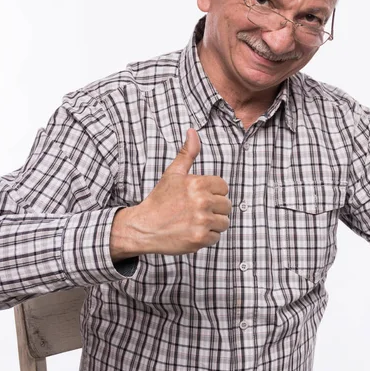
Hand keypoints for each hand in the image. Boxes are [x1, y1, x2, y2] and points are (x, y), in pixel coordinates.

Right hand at [110, 129, 230, 259]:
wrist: (143, 227)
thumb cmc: (160, 200)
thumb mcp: (172, 174)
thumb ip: (187, 153)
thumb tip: (192, 132)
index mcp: (198, 184)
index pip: (223, 187)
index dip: (213, 192)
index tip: (199, 197)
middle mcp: (202, 201)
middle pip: (226, 205)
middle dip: (214, 209)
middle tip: (196, 211)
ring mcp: (202, 221)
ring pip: (224, 222)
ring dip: (212, 224)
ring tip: (195, 222)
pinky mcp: (200, 239)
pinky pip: (216, 237)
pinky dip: (206, 237)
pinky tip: (192, 232)